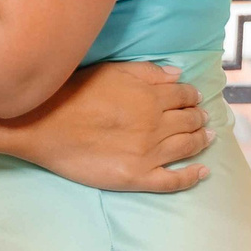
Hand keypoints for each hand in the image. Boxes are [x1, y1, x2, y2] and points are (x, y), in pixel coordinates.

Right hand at [9, 62, 213, 193]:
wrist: (42, 125)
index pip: (184, 95)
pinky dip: (192, 177)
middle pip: (190, 120)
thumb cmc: (73, 93)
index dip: (192, 96)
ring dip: (202, 140)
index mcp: (150, 97)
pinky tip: (203, 171)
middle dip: (199, 117)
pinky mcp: (137, 177)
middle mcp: (155, 124)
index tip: (194, 99)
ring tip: (208, 137)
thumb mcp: (111, 70)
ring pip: (187, 147)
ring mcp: (148, 153)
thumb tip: (179, 75)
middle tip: (204, 118)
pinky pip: (173, 180)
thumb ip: (148, 72)